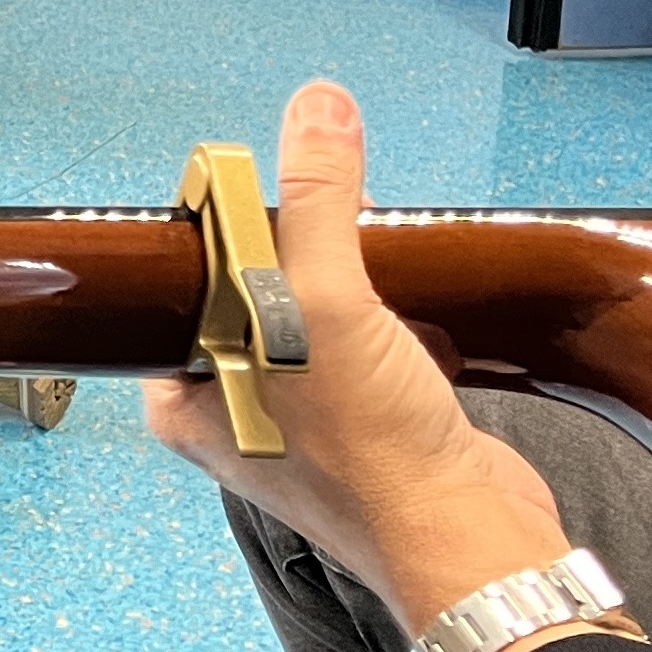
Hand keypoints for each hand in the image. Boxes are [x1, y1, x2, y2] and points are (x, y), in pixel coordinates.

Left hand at [140, 84, 571, 639]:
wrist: (473, 538)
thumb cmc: (376, 457)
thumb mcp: (325, 303)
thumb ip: (315, 204)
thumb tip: (316, 113)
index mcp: (186, 396)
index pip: (178, 284)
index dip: (217, 230)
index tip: (254, 187)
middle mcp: (234, 411)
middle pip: (250, 291)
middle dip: (298, 254)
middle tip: (330, 230)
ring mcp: (304, 420)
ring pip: (315, 316)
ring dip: (353, 290)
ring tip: (374, 280)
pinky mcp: (369, 422)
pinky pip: (370, 346)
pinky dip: (395, 325)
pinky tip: (413, 320)